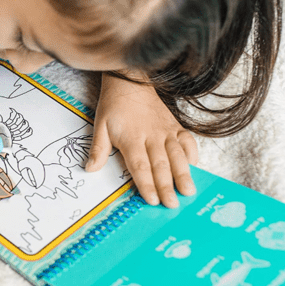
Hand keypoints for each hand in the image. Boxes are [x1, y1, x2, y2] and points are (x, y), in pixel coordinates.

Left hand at [85, 73, 197, 207]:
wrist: (131, 81)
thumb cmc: (114, 106)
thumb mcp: (100, 125)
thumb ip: (98, 149)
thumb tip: (90, 169)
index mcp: (131, 139)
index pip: (139, 166)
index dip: (146, 184)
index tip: (153, 200)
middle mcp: (151, 136)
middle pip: (160, 165)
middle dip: (167, 186)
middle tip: (173, 204)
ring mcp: (166, 131)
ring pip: (177, 155)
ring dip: (183, 174)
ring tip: (189, 191)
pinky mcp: (175, 125)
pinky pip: (187, 140)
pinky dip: (192, 153)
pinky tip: (194, 167)